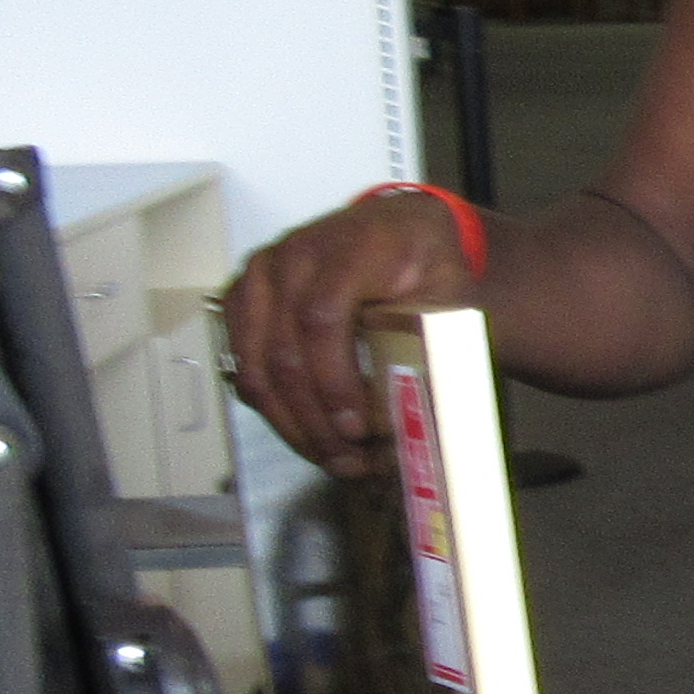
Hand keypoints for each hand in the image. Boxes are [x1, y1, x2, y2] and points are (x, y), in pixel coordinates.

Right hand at [226, 192, 478, 475]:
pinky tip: (308, 435)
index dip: (333, 380)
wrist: (397, 230)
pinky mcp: (244, 300)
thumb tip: (418, 405)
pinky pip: (243, 365)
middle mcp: (294, 255)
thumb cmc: (428, 265)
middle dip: (314, 419)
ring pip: (255, 366)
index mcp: (351, 245)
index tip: (358, 429)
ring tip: (332, 460)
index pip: (322, 317)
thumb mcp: (449, 288)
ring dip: (291, 424)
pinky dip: (273, 408)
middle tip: (350, 463)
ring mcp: (261, 276)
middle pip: (284, 351)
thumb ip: (435, 334)